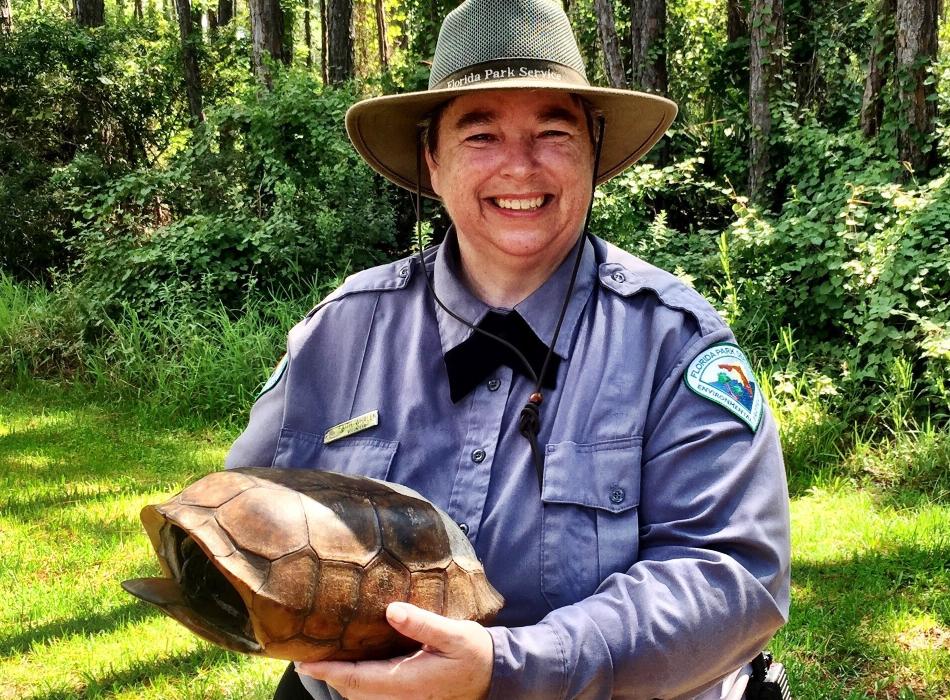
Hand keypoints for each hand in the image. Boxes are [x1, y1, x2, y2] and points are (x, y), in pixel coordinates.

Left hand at [296, 602, 493, 699]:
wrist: (496, 675)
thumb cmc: (476, 653)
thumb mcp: (455, 634)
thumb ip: (423, 623)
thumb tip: (391, 610)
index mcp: (408, 681)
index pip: (357, 679)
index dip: (328, 670)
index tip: (304, 660)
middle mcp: (402, 695)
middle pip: (352, 691)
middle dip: (327, 674)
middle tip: (302, 653)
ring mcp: (405, 698)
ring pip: (361, 694)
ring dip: (340, 678)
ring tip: (320, 656)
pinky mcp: (409, 694)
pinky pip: (373, 692)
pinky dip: (356, 680)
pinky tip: (351, 661)